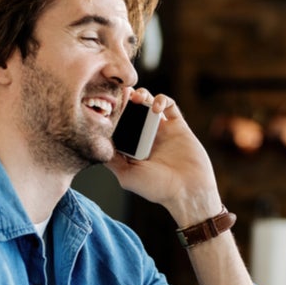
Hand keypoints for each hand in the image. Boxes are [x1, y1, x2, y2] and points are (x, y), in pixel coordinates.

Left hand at [105, 88, 221, 225]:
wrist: (189, 191)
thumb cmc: (158, 188)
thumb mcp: (127, 176)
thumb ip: (112, 159)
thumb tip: (96, 144)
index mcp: (132, 149)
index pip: (118, 125)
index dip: (113, 113)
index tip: (107, 104)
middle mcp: (146, 138)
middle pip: (132, 111)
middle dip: (126, 100)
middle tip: (120, 93)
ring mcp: (162, 131)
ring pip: (149, 104)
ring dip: (142, 96)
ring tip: (137, 98)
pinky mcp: (178, 126)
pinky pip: (170, 106)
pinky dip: (162, 100)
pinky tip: (155, 107)